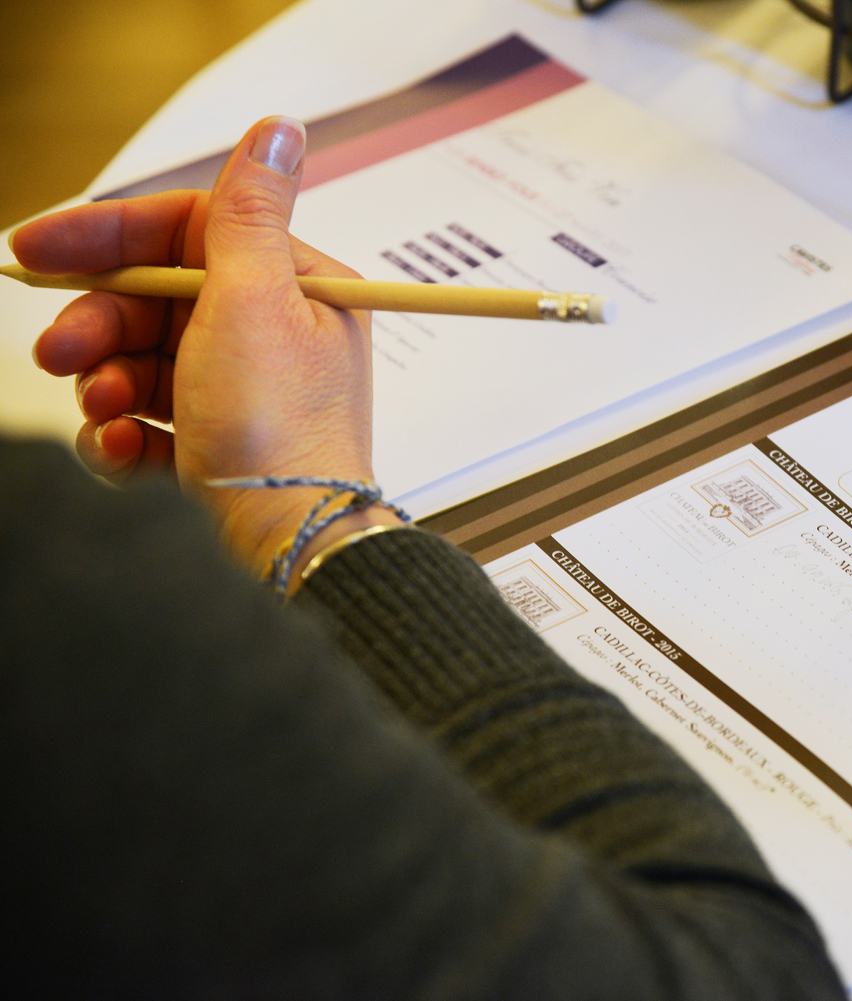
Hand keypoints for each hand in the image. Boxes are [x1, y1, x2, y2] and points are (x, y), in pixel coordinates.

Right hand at [16, 116, 401, 583]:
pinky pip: (147, 424)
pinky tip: (126, 450)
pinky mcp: (218, 452)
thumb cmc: (280, 428)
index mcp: (297, 292)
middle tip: (60, 351)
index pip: (190, 234)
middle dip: (98, 324)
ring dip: (108, 383)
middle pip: (155, 302)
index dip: (108, 235)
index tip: (37, 248)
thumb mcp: (255, 300)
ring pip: (143, 363)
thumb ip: (250, 213)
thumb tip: (277, 131)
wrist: (289, 545)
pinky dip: (124, 436)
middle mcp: (275, 340)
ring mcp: (245, 399)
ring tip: (109, 409)